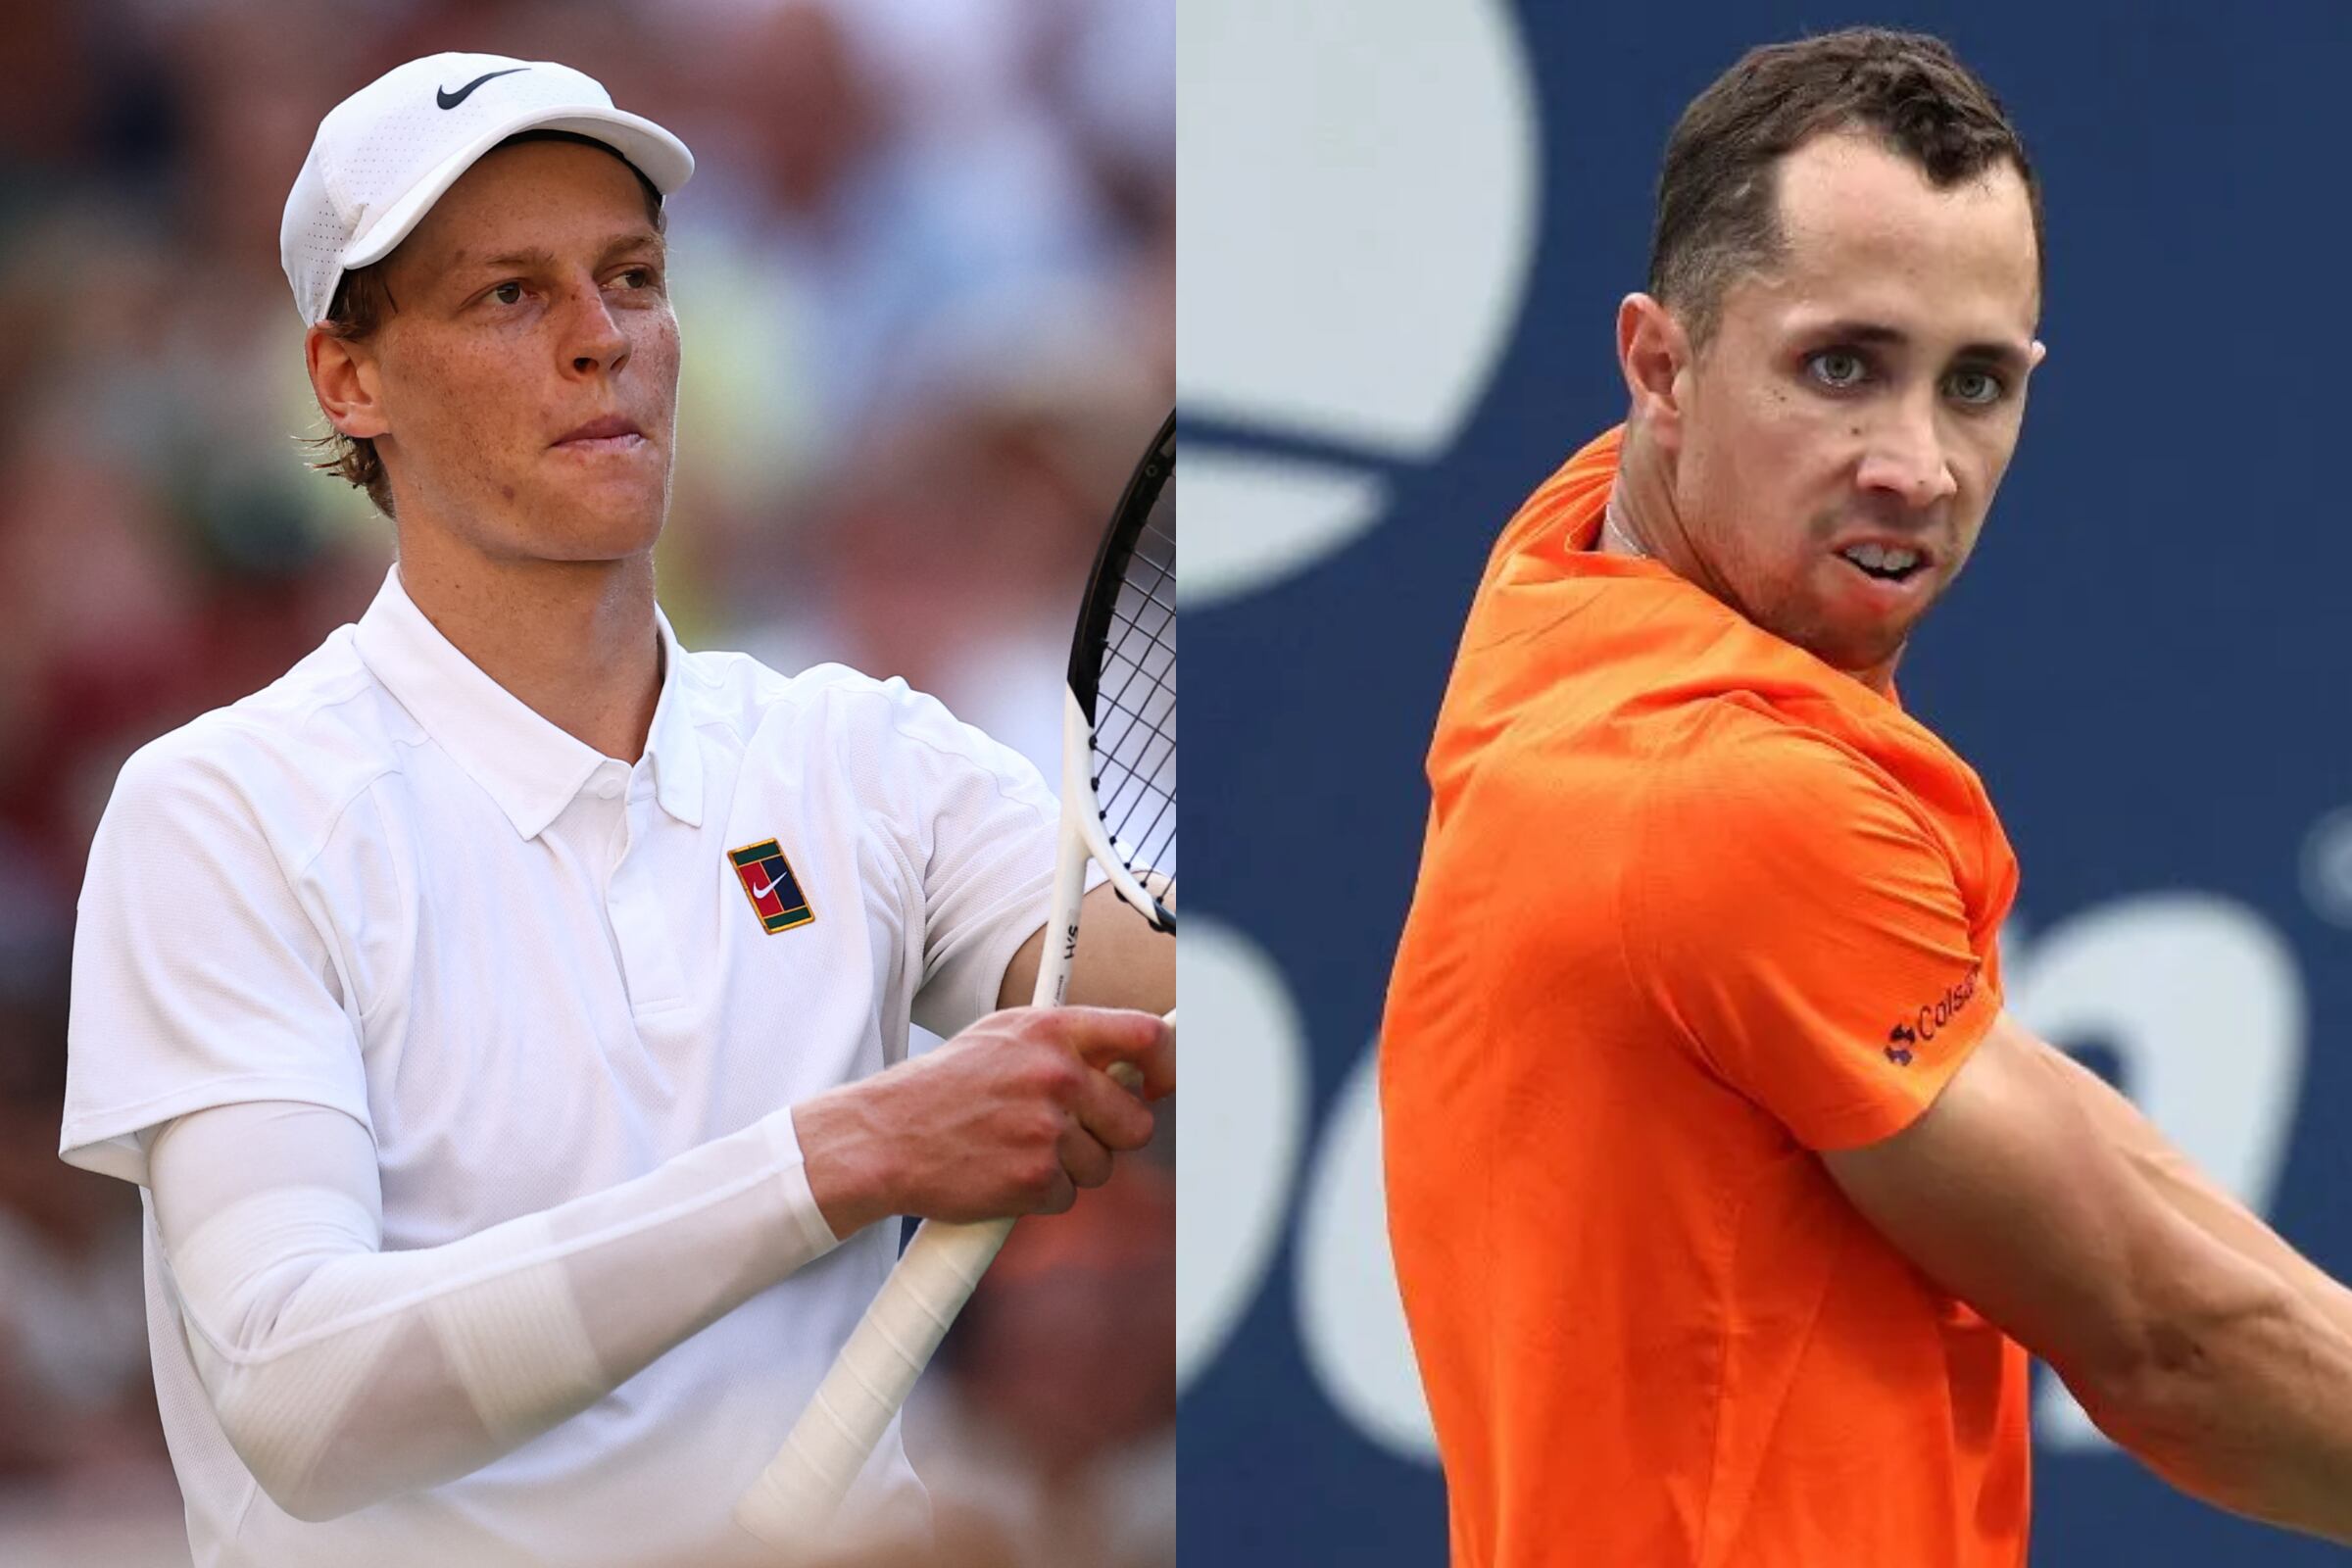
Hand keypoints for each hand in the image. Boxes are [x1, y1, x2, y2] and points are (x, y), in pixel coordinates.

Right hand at [794, 1006, 1174, 1234]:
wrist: (883, 1137)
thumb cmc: (945, 1088)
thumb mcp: (1003, 1039)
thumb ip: (1068, 1045)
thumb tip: (1138, 1066)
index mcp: (1052, 1032)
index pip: (1146, 1037)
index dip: (1167, 1064)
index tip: (1159, 1083)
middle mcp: (1056, 1076)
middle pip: (1137, 1122)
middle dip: (1112, 1136)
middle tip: (1068, 1133)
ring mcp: (1046, 1130)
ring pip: (1104, 1166)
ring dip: (1070, 1167)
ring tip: (1016, 1149)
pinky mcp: (1034, 1179)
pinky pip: (1068, 1196)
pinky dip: (1040, 1195)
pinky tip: (1002, 1173)